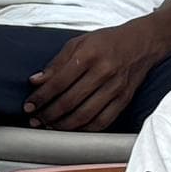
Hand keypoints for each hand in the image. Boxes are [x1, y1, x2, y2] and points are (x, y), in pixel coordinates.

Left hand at [21, 17, 170, 135]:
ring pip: (85, 115)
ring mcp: (116, 88)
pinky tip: (72, 128)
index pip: (59, 81)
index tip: (28, 106)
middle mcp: (104, 72)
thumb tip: (36, 81)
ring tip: (49, 126)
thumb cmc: (107, 41)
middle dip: (48, 114)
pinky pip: (102, 121)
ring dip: (63, 125)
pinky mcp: (124, 100)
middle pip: (70, 101)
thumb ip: (57, 63)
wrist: (142, 43)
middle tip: (35, 120)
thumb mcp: (79, 42)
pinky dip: (84, 129)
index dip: (40, 97)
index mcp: (90, 55)